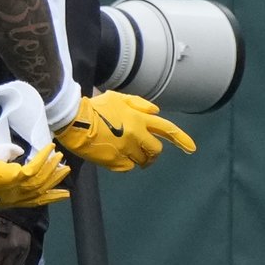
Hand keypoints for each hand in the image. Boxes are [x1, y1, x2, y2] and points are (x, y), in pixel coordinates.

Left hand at [0, 144, 70, 207]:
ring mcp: (15, 188)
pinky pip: (34, 167)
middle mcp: (15, 197)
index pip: (34, 200)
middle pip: (41, 189)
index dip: (50, 197)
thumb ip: (6, 158)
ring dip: (52, 167)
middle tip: (66, 171)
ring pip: (41, 178)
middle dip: (55, 181)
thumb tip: (19, 151)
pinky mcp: (13, 177)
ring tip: (60, 157)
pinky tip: (50, 148)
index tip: (64, 193)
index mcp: (9, 199)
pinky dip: (43, 157)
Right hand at [55, 90, 195, 171]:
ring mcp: (126, 149)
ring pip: (142, 160)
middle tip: (145, 154)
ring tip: (124, 152)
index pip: (167, 129)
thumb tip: (156, 111)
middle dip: (152, 153)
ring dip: (137, 158)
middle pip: (156, 150)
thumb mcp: (116, 97)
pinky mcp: (115, 161)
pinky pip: (127, 167)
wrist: (72, 120)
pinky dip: (123, 163)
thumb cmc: (93, 107)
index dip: (181, 139)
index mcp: (138, 118)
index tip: (191, 148)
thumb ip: (138, 104)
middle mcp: (136, 134)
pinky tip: (113, 155)